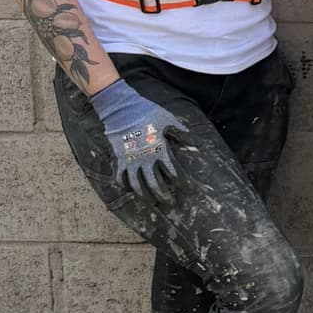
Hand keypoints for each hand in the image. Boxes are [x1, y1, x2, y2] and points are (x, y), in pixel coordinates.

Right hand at [87, 79, 187, 198]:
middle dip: (164, 195)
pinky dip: (125, 186)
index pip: (173, 170)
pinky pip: (120, 178)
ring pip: (137, 186)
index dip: (180, 180)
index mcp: (159, 149)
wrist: (121, 109)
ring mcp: (130, 161)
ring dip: (145, 197)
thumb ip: (180, 130)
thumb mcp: (167, 119)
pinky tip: (130, 191)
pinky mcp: (118, 159)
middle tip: (170, 202)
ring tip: (151, 204)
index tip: (185, 187)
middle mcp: (145, 158)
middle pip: (155, 184)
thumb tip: (193, 138)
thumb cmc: (146, 112)